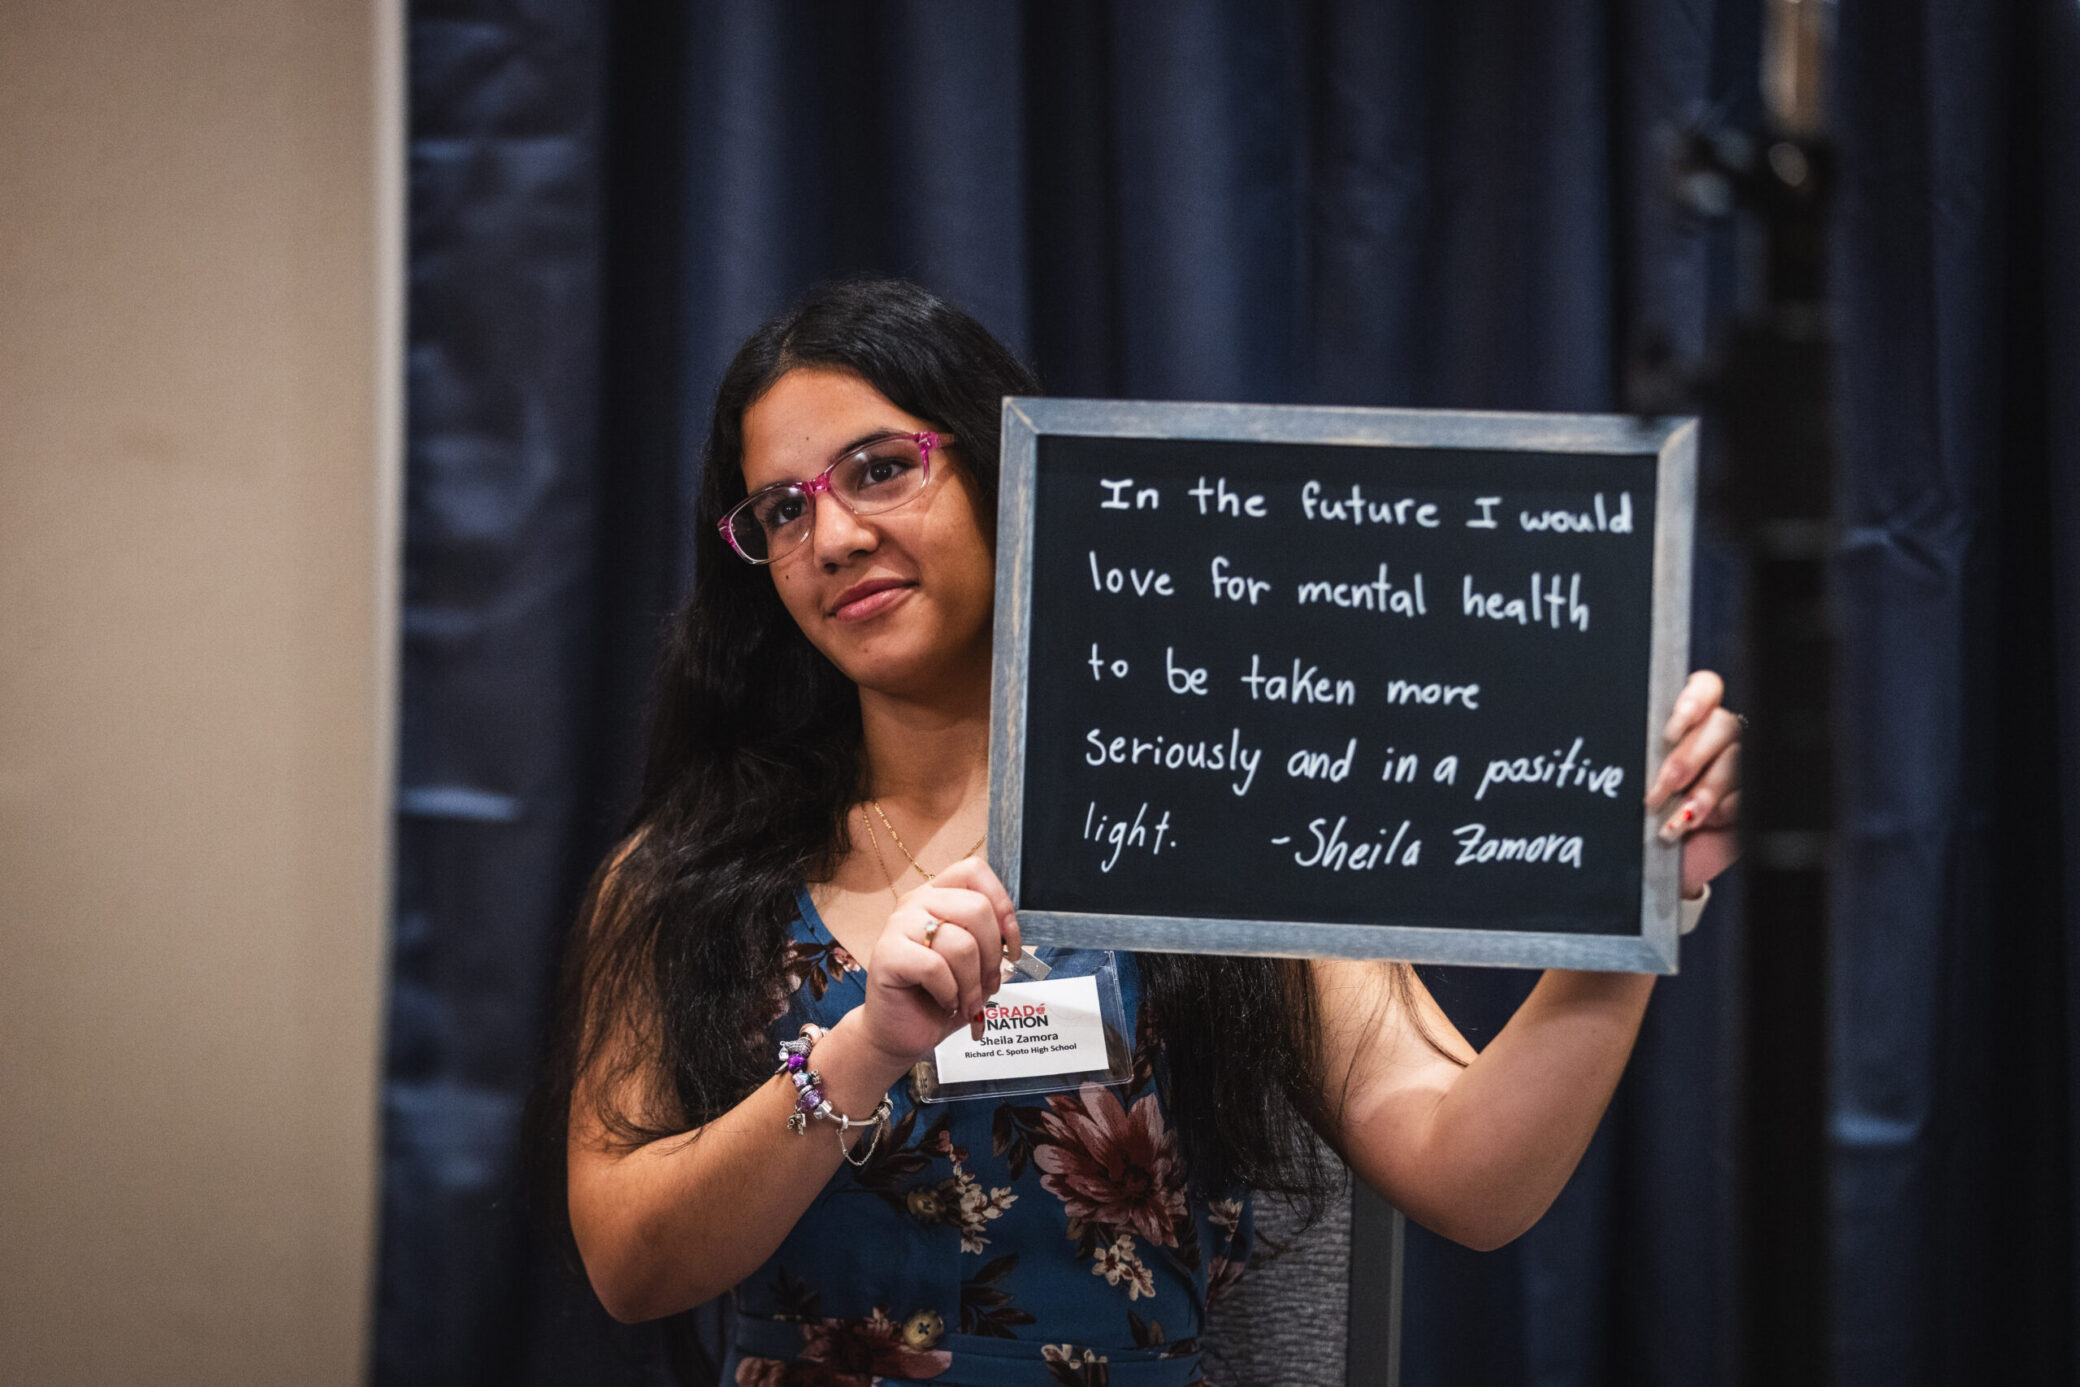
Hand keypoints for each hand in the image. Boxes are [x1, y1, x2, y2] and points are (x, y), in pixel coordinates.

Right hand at [857, 857, 1023, 1067]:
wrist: (899, 1032)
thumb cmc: (938, 996)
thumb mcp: (974, 965)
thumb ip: (991, 941)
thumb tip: (1012, 939)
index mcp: (938, 896)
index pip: (974, 872)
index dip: (1002, 905)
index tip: (1010, 946)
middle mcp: (916, 903)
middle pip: (976, 908)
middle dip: (992, 956)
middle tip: (988, 984)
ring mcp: (897, 926)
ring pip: (961, 943)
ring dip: (973, 983)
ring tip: (966, 1001)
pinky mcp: (886, 954)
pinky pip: (935, 967)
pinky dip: (950, 992)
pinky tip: (945, 1002)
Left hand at [1644, 669, 1742, 897]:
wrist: (1666, 864)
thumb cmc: (1645, 819)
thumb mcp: (1639, 784)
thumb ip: (1643, 759)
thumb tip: (1627, 752)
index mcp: (1689, 722)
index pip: (1706, 688)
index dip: (1693, 702)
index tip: (1669, 732)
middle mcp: (1718, 737)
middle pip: (1722, 725)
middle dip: (1689, 758)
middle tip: (1662, 788)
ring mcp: (1741, 765)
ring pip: (1738, 758)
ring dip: (1705, 790)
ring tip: (1677, 818)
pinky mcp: (1755, 795)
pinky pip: (1750, 791)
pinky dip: (1723, 810)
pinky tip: (1702, 824)